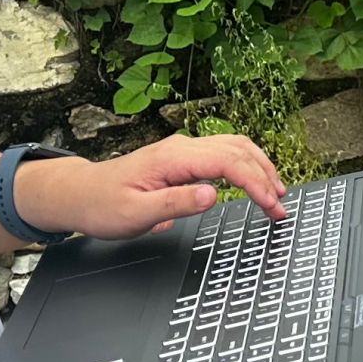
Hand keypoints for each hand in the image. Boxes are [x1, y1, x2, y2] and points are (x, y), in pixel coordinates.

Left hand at [32, 135, 288, 238]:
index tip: (271, 206)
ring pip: (234, 147)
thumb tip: (213, 194)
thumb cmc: (103, 205)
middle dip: (266, 175)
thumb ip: (176, 203)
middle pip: (238, 150)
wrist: (80, 194)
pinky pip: (223, 154)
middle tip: (281, 205)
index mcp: (173, 158)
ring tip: (276, 192)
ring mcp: (183, 150)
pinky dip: (245, 166)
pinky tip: (253, 181)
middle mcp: (181, 147)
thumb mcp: (136, 214)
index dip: (255, 184)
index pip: (228, 163)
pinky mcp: (182, 158)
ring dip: (259, 167)